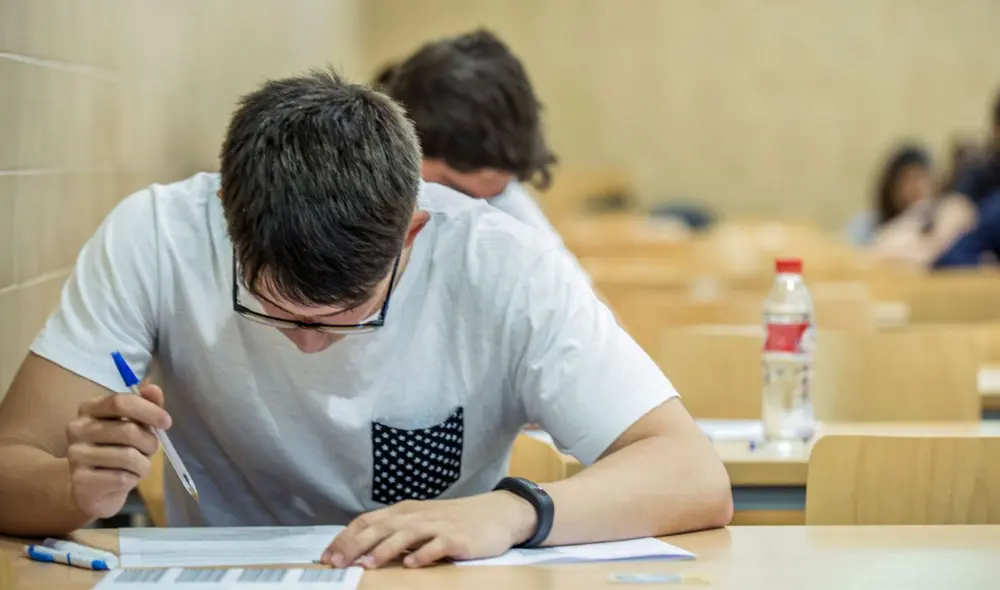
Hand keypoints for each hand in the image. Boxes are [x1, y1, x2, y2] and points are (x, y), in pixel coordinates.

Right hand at [66, 384, 170, 518]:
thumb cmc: (117, 451)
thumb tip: (153, 389)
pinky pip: (122, 477)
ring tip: (138, 466)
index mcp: (89, 408)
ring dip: (143, 464)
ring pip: (128, 456)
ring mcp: (76, 454)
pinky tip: (126, 479)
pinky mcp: (80, 480)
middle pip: (128, 430)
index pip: (121, 402)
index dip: (149, 410)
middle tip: (150, 450)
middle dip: (150, 442)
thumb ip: (145, 406)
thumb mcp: (133, 425)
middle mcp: (77, 428)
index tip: (167, 422)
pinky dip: (134, 479)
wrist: (94, 489)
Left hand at [321, 491, 536, 568]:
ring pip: (406, 534)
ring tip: (367, 565)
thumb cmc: (455, 520)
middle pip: (380, 528)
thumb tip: (361, 548)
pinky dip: (423, 554)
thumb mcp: (422, 521)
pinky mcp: (457, 537)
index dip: (345, 538)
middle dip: (355, 545)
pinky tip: (411, 564)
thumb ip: (396, 531)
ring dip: (385, 549)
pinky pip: (437, 545)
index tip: (327, 555)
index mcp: (404, 511)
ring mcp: (438, 525)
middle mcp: (417, 515)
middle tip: (337, 563)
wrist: (497, 513)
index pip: (367, 521)